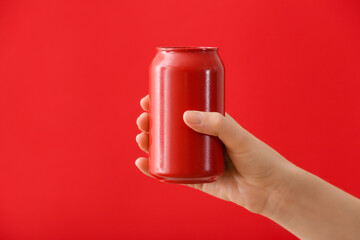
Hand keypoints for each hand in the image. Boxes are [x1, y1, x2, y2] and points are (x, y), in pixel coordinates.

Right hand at [135, 94, 293, 214]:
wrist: (270, 190)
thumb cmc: (261, 159)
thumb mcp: (240, 136)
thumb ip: (217, 124)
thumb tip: (186, 115)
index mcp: (211, 126)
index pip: (183, 110)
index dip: (164, 104)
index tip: (149, 99)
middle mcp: (201, 141)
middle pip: (170, 130)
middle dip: (153, 124)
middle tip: (143, 120)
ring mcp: (197, 161)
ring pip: (168, 151)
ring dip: (150, 144)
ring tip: (141, 139)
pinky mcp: (196, 180)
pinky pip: (172, 174)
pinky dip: (155, 170)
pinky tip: (143, 163)